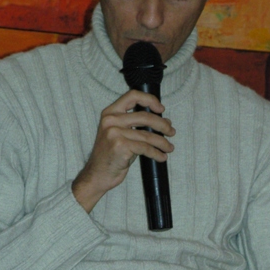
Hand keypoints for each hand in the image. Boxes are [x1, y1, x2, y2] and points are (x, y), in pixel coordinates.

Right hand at [72, 90, 174, 211]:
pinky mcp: (120, 146)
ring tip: (170, 148)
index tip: (161, 109)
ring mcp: (115, 133)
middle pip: (145, 116)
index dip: (150, 100)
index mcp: (110, 113)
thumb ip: (139, 126)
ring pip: (147, 135)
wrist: (97, 174)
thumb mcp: (121, 135)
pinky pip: (145, 148)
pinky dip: (157, 153)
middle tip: (172, 132)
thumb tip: (166, 121)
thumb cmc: (111, 155)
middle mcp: (111, 120)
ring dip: (163, 142)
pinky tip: (162, 157)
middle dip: (162, 125)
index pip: (132, 96)